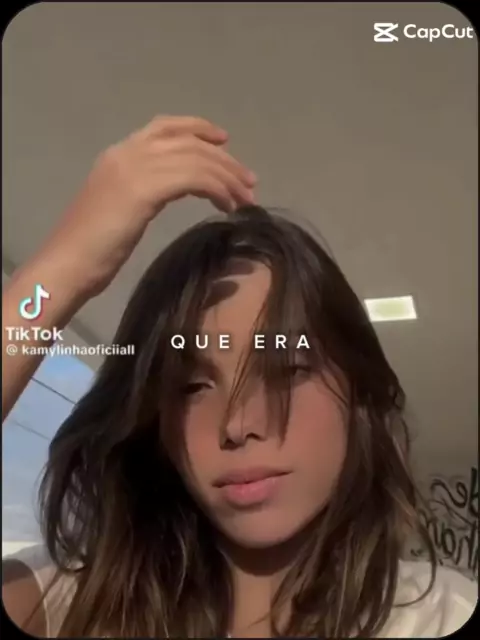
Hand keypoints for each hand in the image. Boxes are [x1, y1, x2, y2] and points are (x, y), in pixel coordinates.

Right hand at [40, 115, 256, 296]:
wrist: (67, 264)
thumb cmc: (91, 249)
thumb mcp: (119, 210)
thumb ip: (142, 193)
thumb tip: (169, 193)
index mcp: (119, 155)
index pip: (165, 127)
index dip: (198, 129)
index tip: (224, 141)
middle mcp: (127, 153)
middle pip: (189, 142)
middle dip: (224, 159)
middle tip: (249, 182)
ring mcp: (134, 168)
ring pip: (196, 159)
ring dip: (227, 178)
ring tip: (246, 198)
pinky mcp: (143, 189)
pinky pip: (193, 178)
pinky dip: (217, 190)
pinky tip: (227, 207)